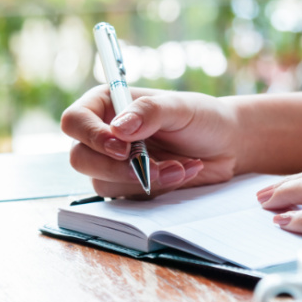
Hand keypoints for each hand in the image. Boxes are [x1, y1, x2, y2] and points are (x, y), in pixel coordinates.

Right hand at [61, 86, 239, 197]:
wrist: (226, 145)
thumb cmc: (201, 117)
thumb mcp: (180, 107)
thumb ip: (150, 111)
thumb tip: (118, 129)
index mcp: (106, 105)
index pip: (75, 121)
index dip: (91, 136)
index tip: (121, 147)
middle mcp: (104, 135)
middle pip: (80, 158)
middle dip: (116, 168)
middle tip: (150, 167)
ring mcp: (114, 163)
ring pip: (103, 182)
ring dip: (144, 179)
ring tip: (180, 166)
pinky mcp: (130, 185)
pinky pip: (130, 195)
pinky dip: (158, 187)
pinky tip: (183, 172)